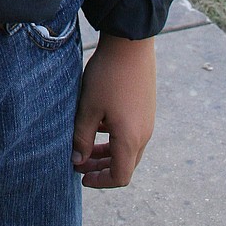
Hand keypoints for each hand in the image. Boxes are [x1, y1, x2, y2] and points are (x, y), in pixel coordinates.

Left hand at [71, 33, 155, 188]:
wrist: (130, 44)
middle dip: (101, 168)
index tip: (81, 176)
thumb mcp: (89, 107)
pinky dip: (115, 138)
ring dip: (108, 153)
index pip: (120, 176)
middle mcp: (144, 134)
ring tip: (85, 147)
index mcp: (130, 139)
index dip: (100, 181)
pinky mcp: (146, 108)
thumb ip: (82, 137)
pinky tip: (98, 125)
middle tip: (78, 163)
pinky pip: (132, 133)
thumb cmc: (107, 76)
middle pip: (125, 165)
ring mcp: (147, 121)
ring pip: (129, 149)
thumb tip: (77, 160)